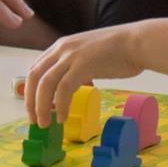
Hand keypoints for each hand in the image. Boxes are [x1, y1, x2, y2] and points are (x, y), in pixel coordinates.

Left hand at [23, 24, 147, 125]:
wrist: (137, 43)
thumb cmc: (119, 50)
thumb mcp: (88, 54)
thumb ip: (76, 66)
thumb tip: (72, 85)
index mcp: (61, 45)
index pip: (36, 68)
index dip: (30, 90)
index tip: (34, 107)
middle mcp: (62, 48)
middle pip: (34, 76)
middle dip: (30, 101)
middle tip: (35, 120)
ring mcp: (71, 56)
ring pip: (45, 84)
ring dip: (41, 107)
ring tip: (45, 123)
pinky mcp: (83, 65)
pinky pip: (63, 89)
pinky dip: (60, 106)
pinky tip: (63, 117)